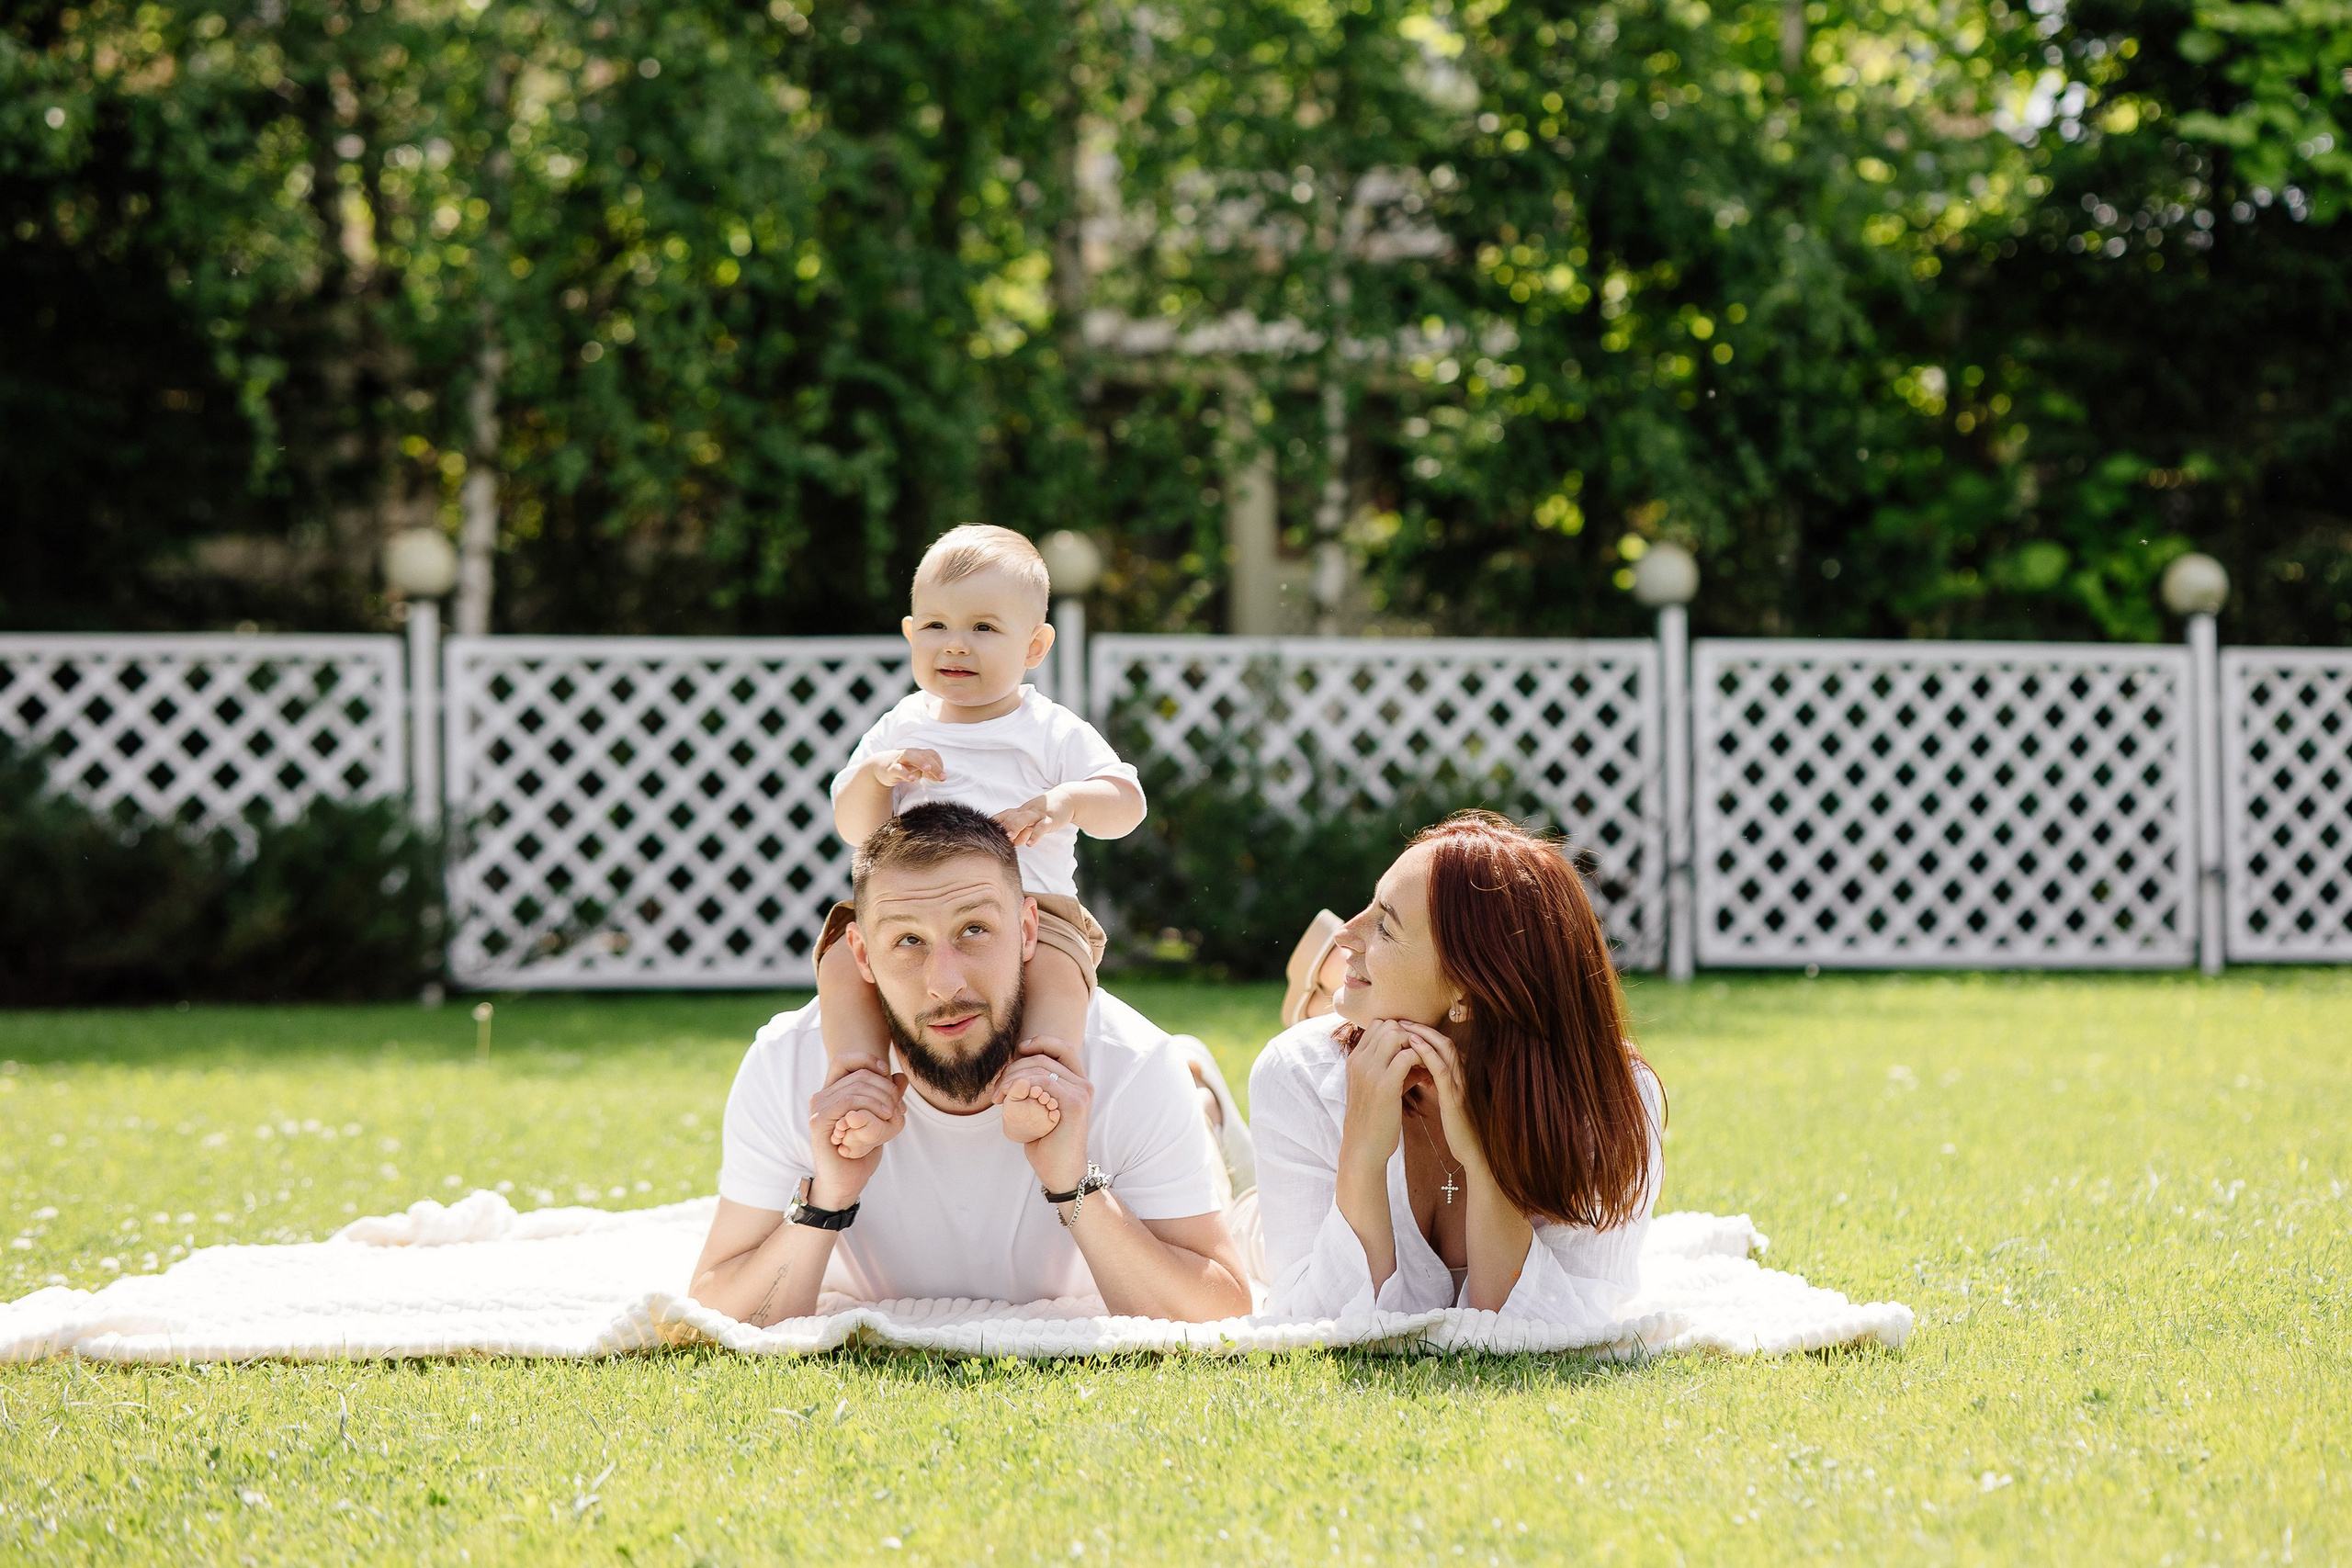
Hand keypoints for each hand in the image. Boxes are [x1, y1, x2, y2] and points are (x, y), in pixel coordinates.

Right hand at [824, 1050, 900, 1159]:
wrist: (848, 1178)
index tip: (886, 1072)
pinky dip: (870, 1106)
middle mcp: (822, 1096)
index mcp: (833, 1092)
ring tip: (893, 1116)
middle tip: (898, 1108)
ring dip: (882, 1100)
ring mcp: (818, 1107)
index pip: (844, 1060)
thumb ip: (890, 1097)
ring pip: (857, 1087)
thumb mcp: (882, 1119)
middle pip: (859, 1075)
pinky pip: (848, 1102)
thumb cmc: (862, 1150)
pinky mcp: (818, 1120)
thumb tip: (900, 1076)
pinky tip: (884, 1118)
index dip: (866, 1059)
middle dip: (886, 1088)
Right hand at [874, 748, 946, 787]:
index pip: (931, 754)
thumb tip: (941, 777)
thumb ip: (929, 773)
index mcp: (917, 753)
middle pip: (924, 755)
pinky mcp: (890, 768)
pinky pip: (898, 769)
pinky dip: (905, 773)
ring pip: (911, 756)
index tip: (942, 776)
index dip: (939, 763)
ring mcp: (899, 760)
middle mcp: (910, 754)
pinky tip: (911, 779)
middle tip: (943, 777)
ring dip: (920, 762)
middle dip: (935, 766)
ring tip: (927, 769)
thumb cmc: (902, 767)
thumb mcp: (916, 770)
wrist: (878, 768)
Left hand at [993, 789, 1076, 848]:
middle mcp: (1027, 812)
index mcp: (1021, 812)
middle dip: (1003, 826)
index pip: (1004, 815)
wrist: (1066, 799)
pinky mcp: (1050, 819)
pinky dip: (1035, 835)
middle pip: (1012, 816)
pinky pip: (1042, 827)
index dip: (994, 822)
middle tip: (995, 836)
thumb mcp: (1033, 822)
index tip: (983, 830)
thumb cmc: (1046, 811)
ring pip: (1025, 818)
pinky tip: (1030, 843)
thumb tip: (1015, 842)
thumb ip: (1023, 831)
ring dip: (1016, 827)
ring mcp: (1039, 815)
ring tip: (1010, 838)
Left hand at [993, 1035, 1091, 1192]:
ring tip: (1000, 1097)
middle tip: (998, 1091)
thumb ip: (1034, 1088)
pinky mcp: (1074, 1104)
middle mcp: (1084, 1084)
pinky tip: (1009, 1099)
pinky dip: (1022, 1085)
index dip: (1040, 1042)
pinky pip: (1044, 1082)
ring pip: (1041, 1068)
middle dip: (1014, 1068)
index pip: (1063, 1047)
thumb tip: (1013, 1067)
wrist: (1060, 1172)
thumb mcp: (1039, 1109)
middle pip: (1044, 1058)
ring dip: (1013, 1078)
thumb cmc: (1046, 1142)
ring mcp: (1081, 1093)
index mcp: (1078, 1083)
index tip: (1018, 1050)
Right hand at [1338, 1020, 1426, 1181]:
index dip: (1398, 1031)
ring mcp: (1370, 1071)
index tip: (1412, 1047)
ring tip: (1425, 1061)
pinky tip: (1427, 1073)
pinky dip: (1421, 1059)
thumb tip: (1415, 1057)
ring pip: (1396, 1034)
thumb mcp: (1375, 1088)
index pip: (1377, 1025)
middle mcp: (1359, 1061)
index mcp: (1354, 1060)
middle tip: (1422, 1053)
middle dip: (1409, 1034)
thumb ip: (1392, 1069)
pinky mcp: (1385, 1085)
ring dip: (1416, 1044)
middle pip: (1387, 1025)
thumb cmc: (1373, 1119)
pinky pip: (1407, 1056)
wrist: (1363, 1147)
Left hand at [1394, 1022, 1487, 1180]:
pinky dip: (1427, 1053)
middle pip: (1444, 1040)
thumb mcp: (1450, 1101)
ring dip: (1424, 1034)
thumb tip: (1422, 1072)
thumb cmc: (1461, 1129)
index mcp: (1461, 1076)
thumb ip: (1440, 1084)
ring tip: (1403, 1026)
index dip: (1425, 1033)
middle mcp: (1464, 1075)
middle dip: (1423, 1027)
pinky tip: (1412, 1045)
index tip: (1404, 1026)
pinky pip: (1441, 1069)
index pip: (1443, 1046)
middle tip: (1401, 1019)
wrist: (1475, 1153)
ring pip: (1445, 1049)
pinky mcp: (1456, 1097)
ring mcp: (1462, 1085)